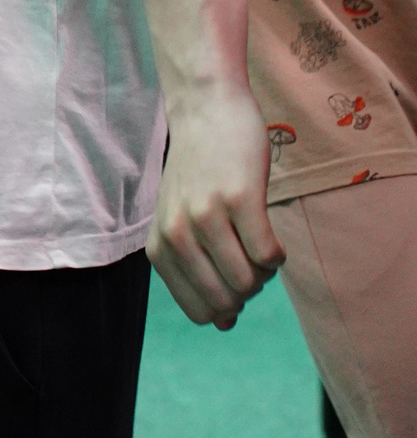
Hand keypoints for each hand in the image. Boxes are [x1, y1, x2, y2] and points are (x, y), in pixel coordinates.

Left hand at [149, 84, 284, 329]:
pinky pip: (269, 257)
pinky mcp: (238, 199)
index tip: (232, 273)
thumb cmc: (200, 174)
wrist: (205, 111)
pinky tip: (269, 230)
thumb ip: (198, 274)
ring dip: (265, 271)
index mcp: (159, 249)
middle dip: (248, 289)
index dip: (228, 303)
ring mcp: (206, 216)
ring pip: (250, 282)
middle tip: (248, 255)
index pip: (201, 312)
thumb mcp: (185, 226)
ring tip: (257, 239)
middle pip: (228, 301)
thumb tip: (225, 325)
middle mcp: (176, 235)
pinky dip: (278, 254)